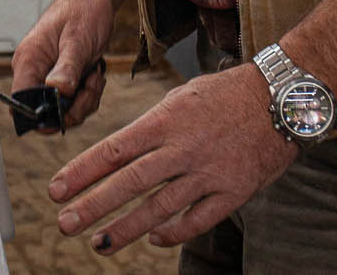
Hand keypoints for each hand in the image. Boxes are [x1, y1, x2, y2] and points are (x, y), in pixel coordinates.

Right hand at [11, 0, 115, 129]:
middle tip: (89, 87)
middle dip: (72, 109)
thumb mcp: (77, 40)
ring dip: (85, 101)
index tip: (66, 111)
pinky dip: (89, 96)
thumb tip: (57, 92)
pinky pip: (74, 103)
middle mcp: (34, 71)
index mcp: (28, 60)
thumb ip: (67, 67)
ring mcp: (49, 77)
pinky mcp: (63, 80)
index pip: (21, 102)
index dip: (41, 115)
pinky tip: (94, 75)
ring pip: (63, 111)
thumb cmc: (83, 10)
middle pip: (45, 113)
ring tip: (94, 76)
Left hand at [48, 64, 297, 254]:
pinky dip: (173, 232)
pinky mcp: (233, 191)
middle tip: (65, 224)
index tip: (56, 189)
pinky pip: (198, 219)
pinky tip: (154, 239)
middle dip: (93, 206)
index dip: (81, 172)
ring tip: (99, 243)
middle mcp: (183, 148)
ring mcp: (208, 172)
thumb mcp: (181, 96)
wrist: (280, 98)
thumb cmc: (226, 94)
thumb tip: (122, 152)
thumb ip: (152, 125)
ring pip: (160, 207)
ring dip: (126, 228)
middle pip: (130, 182)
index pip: (114, 150)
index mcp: (165, 120)